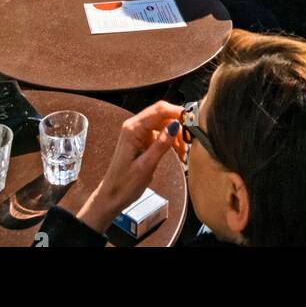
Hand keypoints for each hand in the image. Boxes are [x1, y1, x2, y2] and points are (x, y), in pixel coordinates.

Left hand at [74, 101, 182, 233]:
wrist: (112, 196)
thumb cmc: (125, 184)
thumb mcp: (146, 166)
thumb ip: (161, 144)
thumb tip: (176, 125)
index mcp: (133, 129)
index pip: (159, 110)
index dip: (177, 112)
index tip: (192, 121)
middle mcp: (135, 126)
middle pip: (163, 115)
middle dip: (178, 126)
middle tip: (189, 143)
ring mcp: (139, 133)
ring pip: (164, 124)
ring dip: (176, 136)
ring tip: (183, 154)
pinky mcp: (142, 140)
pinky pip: (161, 134)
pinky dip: (171, 141)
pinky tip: (178, 153)